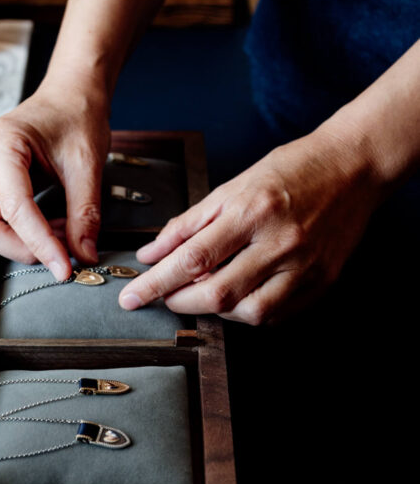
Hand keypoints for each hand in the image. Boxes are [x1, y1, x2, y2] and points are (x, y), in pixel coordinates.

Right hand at [0, 78, 110, 278]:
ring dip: (23, 242)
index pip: (15, 208)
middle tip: (64, 255)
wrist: (70, 95)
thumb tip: (84, 255)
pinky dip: (22, 232)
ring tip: (64, 235)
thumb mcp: (87, 164)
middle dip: (24, 248)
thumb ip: (84, 213)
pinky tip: (52, 226)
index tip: (65, 267)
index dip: (40, 244)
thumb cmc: (77, 116)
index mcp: (2, 142)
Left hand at [119, 125, 383, 324]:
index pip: (192, 258)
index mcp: (251, 211)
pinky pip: (277, 315)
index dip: (156, 283)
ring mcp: (304, 266)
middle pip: (219, 293)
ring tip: (205, 292)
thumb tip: (151, 253)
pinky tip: (239, 296)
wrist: (352, 167)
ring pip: (249, 312)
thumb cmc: (291, 170)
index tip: (132, 297)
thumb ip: (188, 223)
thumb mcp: (231, 187)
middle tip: (164, 297)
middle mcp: (279, 241)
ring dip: (217, 311)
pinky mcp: (321, 282)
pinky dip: (249, 313)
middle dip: (181, 302)